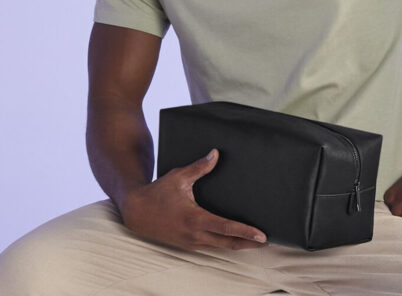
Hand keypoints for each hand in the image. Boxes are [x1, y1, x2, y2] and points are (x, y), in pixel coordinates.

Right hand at [119, 149, 268, 250]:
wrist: (136, 211)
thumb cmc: (158, 192)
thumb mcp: (179, 177)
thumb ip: (199, 167)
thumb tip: (215, 153)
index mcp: (195, 219)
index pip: (227, 228)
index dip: (246, 232)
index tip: (262, 235)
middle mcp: (194, 234)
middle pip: (228, 244)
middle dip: (248, 244)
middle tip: (266, 241)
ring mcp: (190, 242)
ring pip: (220, 247)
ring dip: (237, 246)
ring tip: (254, 242)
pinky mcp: (186, 244)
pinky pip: (210, 246)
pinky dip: (224, 244)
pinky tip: (232, 240)